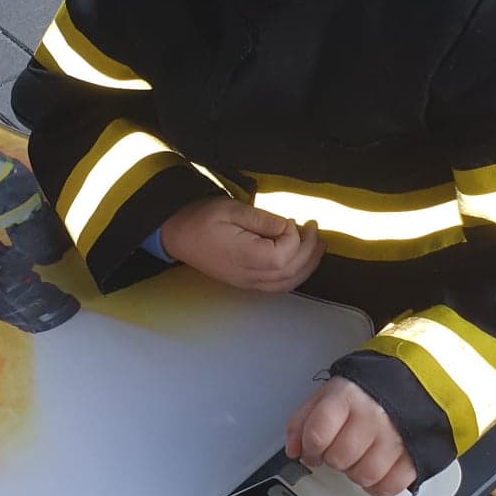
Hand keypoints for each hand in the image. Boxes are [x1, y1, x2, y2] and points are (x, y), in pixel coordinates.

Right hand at [160, 198, 322, 292]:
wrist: (177, 234)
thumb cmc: (201, 218)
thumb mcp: (232, 209)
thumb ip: (263, 220)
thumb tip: (288, 226)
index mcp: (245, 256)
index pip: (285, 254)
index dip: (294, 235)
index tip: (289, 218)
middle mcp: (249, 275)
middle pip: (291, 271)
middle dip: (310, 249)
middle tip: (314, 227)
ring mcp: (247, 283)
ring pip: (288, 283)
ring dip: (308, 265)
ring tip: (317, 244)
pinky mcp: (246, 283)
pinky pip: (278, 286)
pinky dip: (295, 275)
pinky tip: (300, 259)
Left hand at [286, 376, 415, 495]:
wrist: (412, 384)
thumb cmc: (366, 393)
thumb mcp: (328, 394)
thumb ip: (304, 420)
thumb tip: (293, 450)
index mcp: (348, 397)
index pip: (317, 433)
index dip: (309, 449)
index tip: (312, 451)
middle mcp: (373, 416)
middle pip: (339, 459)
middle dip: (333, 459)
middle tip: (339, 450)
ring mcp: (396, 437)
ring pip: (363, 476)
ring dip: (355, 473)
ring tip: (359, 458)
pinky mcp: (414, 456)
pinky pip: (389, 486)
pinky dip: (378, 486)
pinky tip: (375, 470)